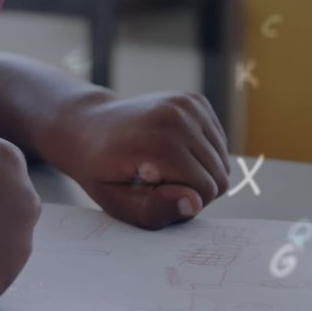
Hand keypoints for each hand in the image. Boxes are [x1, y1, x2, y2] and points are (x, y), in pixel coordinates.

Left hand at [51, 91, 229, 230]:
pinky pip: (219, 143)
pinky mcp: (195, 101)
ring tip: (164, 168)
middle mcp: (178, 117)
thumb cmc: (101, 170)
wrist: (88, 127)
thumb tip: (194, 203)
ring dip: (199, 171)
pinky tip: (172, 151)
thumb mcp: (115, 201)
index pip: (206, 190)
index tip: (156, 194)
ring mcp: (188, 104)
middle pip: (219, 175)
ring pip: (223, 160)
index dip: (185, 203)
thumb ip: (153, 210)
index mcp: (158, 142)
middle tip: (159, 184)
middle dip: (194, 189)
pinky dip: (201, 153)